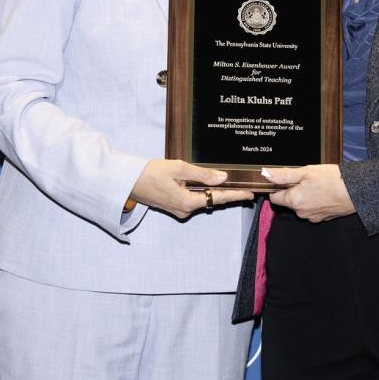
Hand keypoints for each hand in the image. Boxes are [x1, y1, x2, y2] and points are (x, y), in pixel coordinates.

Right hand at [130, 160, 252, 219]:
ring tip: (230, 183)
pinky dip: (201, 192)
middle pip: (212, 200)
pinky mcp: (173, 206)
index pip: (218, 198)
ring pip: (202, 200)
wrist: (127, 181)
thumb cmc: (150, 173)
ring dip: (214, 192)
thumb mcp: (178, 169)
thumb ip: (202, 174)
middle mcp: (185, 210)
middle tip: (245, 187)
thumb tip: (222, 177)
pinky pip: (192, 199)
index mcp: (187, 202)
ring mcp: (179, 210)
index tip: (250, 194)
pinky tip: (208, 184)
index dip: (236, 195)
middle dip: (228, 194)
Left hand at [261, 164, 354, 222]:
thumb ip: (283, 175)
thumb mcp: (305, 171)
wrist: (357, 191)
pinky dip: (315, 201)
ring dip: (305, 195)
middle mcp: (301, 212)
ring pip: (301, 205)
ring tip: (317, 184)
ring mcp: (312, 217)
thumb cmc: (333, 179)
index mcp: (294, 201)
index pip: (274, 197)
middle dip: (293, 190)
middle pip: (288, 201)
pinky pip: (312, 209)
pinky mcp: (323, 218)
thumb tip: (265, 174)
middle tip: (306, 178)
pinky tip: (324, 192)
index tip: (286, 179)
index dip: (278, 187)